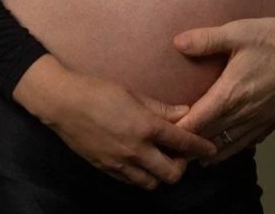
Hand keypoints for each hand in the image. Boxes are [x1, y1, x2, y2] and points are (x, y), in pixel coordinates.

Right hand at [12, 56, 216, 189]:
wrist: (64, 103)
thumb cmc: (99, 91)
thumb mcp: (134, 94)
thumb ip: (161, 108)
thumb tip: (185, 113)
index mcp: (146, 127)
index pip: (183, 143)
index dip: (201, 147)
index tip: (211, 149)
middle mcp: (136, 150)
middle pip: (171, 174)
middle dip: (181, 167)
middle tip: (179, 154)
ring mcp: (120, 164)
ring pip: (152, 183)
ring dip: (160, 174)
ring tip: (159, 159)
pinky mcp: (106, 170)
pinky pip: (132, 182)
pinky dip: (141, 176)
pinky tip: (140, 162)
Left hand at [172, 17, 274, 163]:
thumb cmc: (273, 41)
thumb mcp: (237, 32)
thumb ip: (206, 40)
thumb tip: (177, 42)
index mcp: (228, 95)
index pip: (196, 123)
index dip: (178, 132)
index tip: (162, 135)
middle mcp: (241, 114)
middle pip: (209, 138)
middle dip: (189, 146)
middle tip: (172, 149)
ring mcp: (258, 120)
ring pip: (228, 145)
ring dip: (210, 151)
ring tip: (194, 157)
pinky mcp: (271, 121)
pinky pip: (247, 141)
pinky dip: (232, 147)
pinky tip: (227, 147)